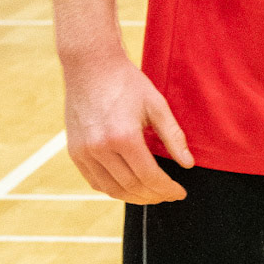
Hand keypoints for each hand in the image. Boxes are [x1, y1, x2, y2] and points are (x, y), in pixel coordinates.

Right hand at [64, 49, 193, 202]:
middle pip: (132, 186)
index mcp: (123, 137)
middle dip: (154, 196)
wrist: (90, 66)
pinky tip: (128, 187)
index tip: (180, 193)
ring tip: (151, 195)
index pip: (150, 177)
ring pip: (112, 189)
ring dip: (134, 198)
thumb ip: (173, 137)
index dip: (167, 189)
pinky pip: (95, 181)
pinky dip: (113, 190)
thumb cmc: (126, 82)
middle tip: (168, 195)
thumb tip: (188, 164)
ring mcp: (84, 152)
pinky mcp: (74, 151)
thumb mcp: (156, 105)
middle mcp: (100, 148)